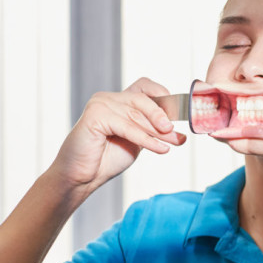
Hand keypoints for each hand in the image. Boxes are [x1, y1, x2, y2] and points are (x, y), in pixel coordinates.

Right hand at [49, 77, 186, 192]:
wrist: (82, 176)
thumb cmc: (107, 158)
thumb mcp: (138, 140)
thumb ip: (153, 130)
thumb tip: (180, 132)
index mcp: (119, 100)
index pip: (145, 85)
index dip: (162, 94)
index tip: (178, 111)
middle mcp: (108, 99)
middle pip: (143, 100)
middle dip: (163, 117)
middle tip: (176, 133)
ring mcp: (100, 105)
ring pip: (137, 114)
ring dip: (157, 131)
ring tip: (172, 143)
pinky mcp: (94, 116)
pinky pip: (127, 126)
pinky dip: (146, 139)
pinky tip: (160, 148)